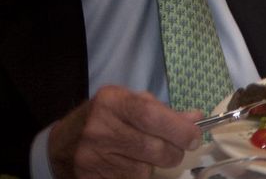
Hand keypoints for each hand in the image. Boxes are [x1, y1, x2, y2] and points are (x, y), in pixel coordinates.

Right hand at [48, 86, 201, 178]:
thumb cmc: (103, 117)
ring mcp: (93, 157)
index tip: (195, 137)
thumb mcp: (129, 103)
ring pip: (141, 171)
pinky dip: (137, 176)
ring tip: (151, 156)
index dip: (177, 128)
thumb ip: (162, 110)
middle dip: (173, 152)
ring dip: (155, 166)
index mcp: (112, 102)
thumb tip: (196, 118)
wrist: (63, 143)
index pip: (150, 115)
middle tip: (179, 150)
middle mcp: (100, 129)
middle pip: (150, 147)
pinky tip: (133, 165)